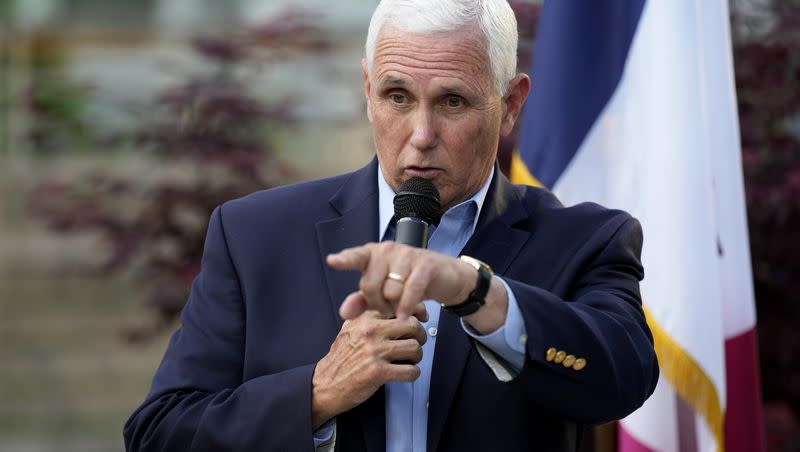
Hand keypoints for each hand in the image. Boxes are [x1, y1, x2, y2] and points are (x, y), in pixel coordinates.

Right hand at [311, 308, 427, 428]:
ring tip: (410, 360)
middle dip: (420, 335)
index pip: (399, 305)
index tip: (421, 318)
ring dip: (417, 356)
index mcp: (365, 318)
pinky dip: (413, 374)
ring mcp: (374, 351)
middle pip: (412, 325)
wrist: (325, 384)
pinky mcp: (378, 372)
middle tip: (417, 342)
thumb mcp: (349, 329)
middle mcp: (370, 331)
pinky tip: (405, 374)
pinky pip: (410, 371)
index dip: (416, 312)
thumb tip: (393, 307)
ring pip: (414, 347)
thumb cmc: (339, 359)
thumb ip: (367, 316)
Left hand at [326, 241, 475, 319]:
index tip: (332, 261)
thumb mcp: (384, 293)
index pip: (355, 257)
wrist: (444, 278)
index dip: (344, 260)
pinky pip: (410, 290)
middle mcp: (387, 250)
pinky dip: (407, 306)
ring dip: (396, 306)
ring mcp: (407, 254)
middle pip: (370, 285)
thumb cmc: (408, 283)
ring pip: (390, 291)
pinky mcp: (425, 263)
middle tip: (389, 307)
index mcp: (373, 254)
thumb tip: (344, 312)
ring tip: (402, 306)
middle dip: (378, 304)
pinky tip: (407, 316)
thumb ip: (363, 301)